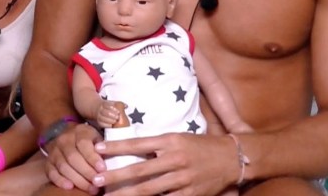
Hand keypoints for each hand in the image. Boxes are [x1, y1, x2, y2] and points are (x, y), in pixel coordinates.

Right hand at [44, 123, 103, 193]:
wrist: (68, 136)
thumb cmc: (89, 141)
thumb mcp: (98, 137)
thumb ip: (105, 146)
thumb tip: (116, 160)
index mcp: (80, 132)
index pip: (84, 144)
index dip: (93, 157)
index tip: (102, 169)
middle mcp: (64, 140)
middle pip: (73, 157)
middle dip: (86, 172)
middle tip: (97, 184)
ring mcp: (54, 151)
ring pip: (63, 166)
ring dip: (77, 179)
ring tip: (90, 189)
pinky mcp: (48, 162)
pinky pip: (51, 172)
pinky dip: (59, 180)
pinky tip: (69, 187)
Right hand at [93, 100, 125, 127]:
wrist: (98, 109)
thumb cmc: (108, 107)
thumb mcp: (113, 103)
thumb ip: (120, 104)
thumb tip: (126, 106)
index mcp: (104, 104)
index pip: (107, 105)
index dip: (113, 109)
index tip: (118, 112)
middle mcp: (100, 110)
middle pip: (105, 112)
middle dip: (112, 115)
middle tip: (118, 117)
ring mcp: (99, 116)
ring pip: (103, 118)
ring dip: (110, 120)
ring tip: (115, 121)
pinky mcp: (99, 122)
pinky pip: (102, 124)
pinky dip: (107, 125)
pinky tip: (112, 125)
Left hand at [93, 132, 236, 194]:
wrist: (231, 157)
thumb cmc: (201, 145)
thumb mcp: (179, 137)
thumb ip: (157, 144)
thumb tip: (132, 149)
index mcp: (171, 140)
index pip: (138, 142)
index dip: (116, 147)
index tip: (98, 149)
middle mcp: (175, 159)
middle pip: (140, 169)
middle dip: (115, 176)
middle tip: (96, 179)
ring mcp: (183, 178)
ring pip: (149, 189)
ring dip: (127, 194)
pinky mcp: (190, 194)